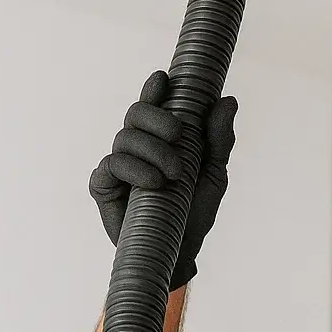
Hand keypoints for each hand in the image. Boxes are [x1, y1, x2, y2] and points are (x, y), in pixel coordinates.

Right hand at [88, 69, 236, 289]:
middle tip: (179, 136)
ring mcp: (118, 166)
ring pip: (124, 137)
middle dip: (158, 118)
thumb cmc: (194, 212)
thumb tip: (228, 100)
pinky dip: (133, 170)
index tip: (164, 79)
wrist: (180, 252)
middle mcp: (136, 147)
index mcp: (160, 138)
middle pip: (135, 113)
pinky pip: (110, 165)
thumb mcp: (214, 174)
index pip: (152, 103)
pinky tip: (152, 183)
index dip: (154, 88)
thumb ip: (219, 139)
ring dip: (152, 150)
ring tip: (172, 174)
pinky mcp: (103, 187)